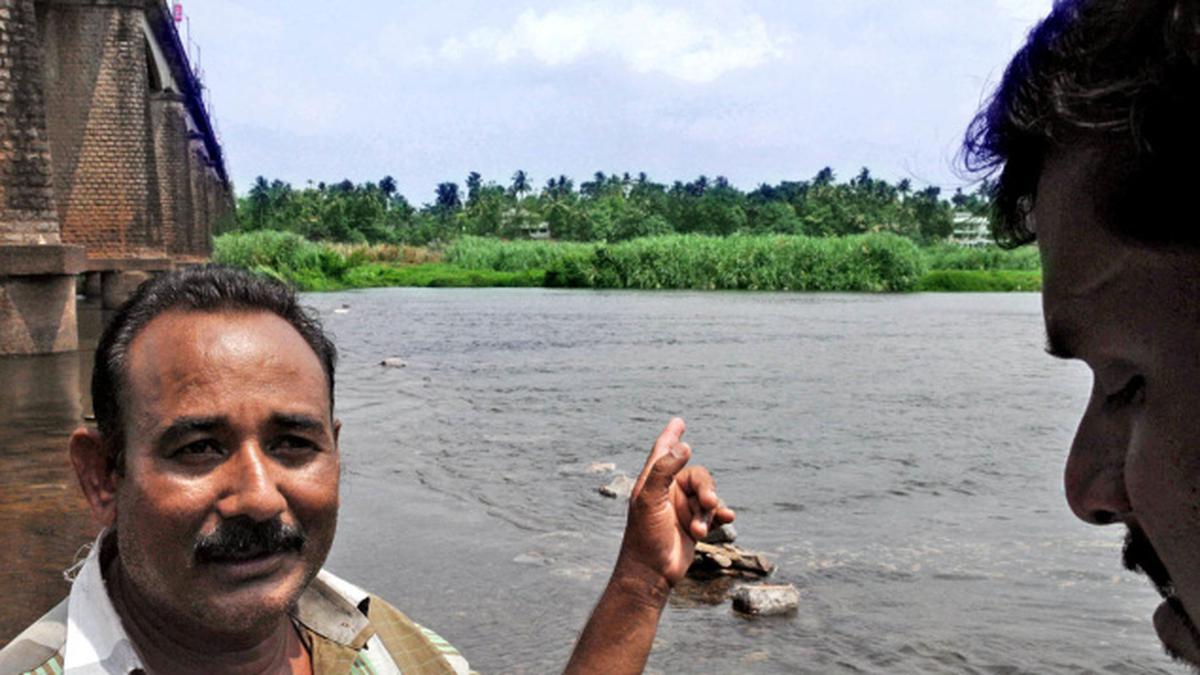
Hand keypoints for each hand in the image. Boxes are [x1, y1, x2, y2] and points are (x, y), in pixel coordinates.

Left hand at [615, 417, 735, 589]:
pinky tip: (728, 518)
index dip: (671, 436)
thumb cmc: (645, 537)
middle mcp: (669, 492)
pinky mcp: (694, 525)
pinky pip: (715, 512)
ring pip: (708, 496)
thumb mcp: (650, 500)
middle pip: (697, 475)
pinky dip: (722, 514)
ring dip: (708, 511)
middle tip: (709, 503)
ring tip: (699, 530)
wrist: (652, 573)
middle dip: (706, 488)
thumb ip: (664, 470)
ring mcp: (682, 508)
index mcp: (653, 482)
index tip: (679, 422)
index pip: (663, 451)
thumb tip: (684, 446)